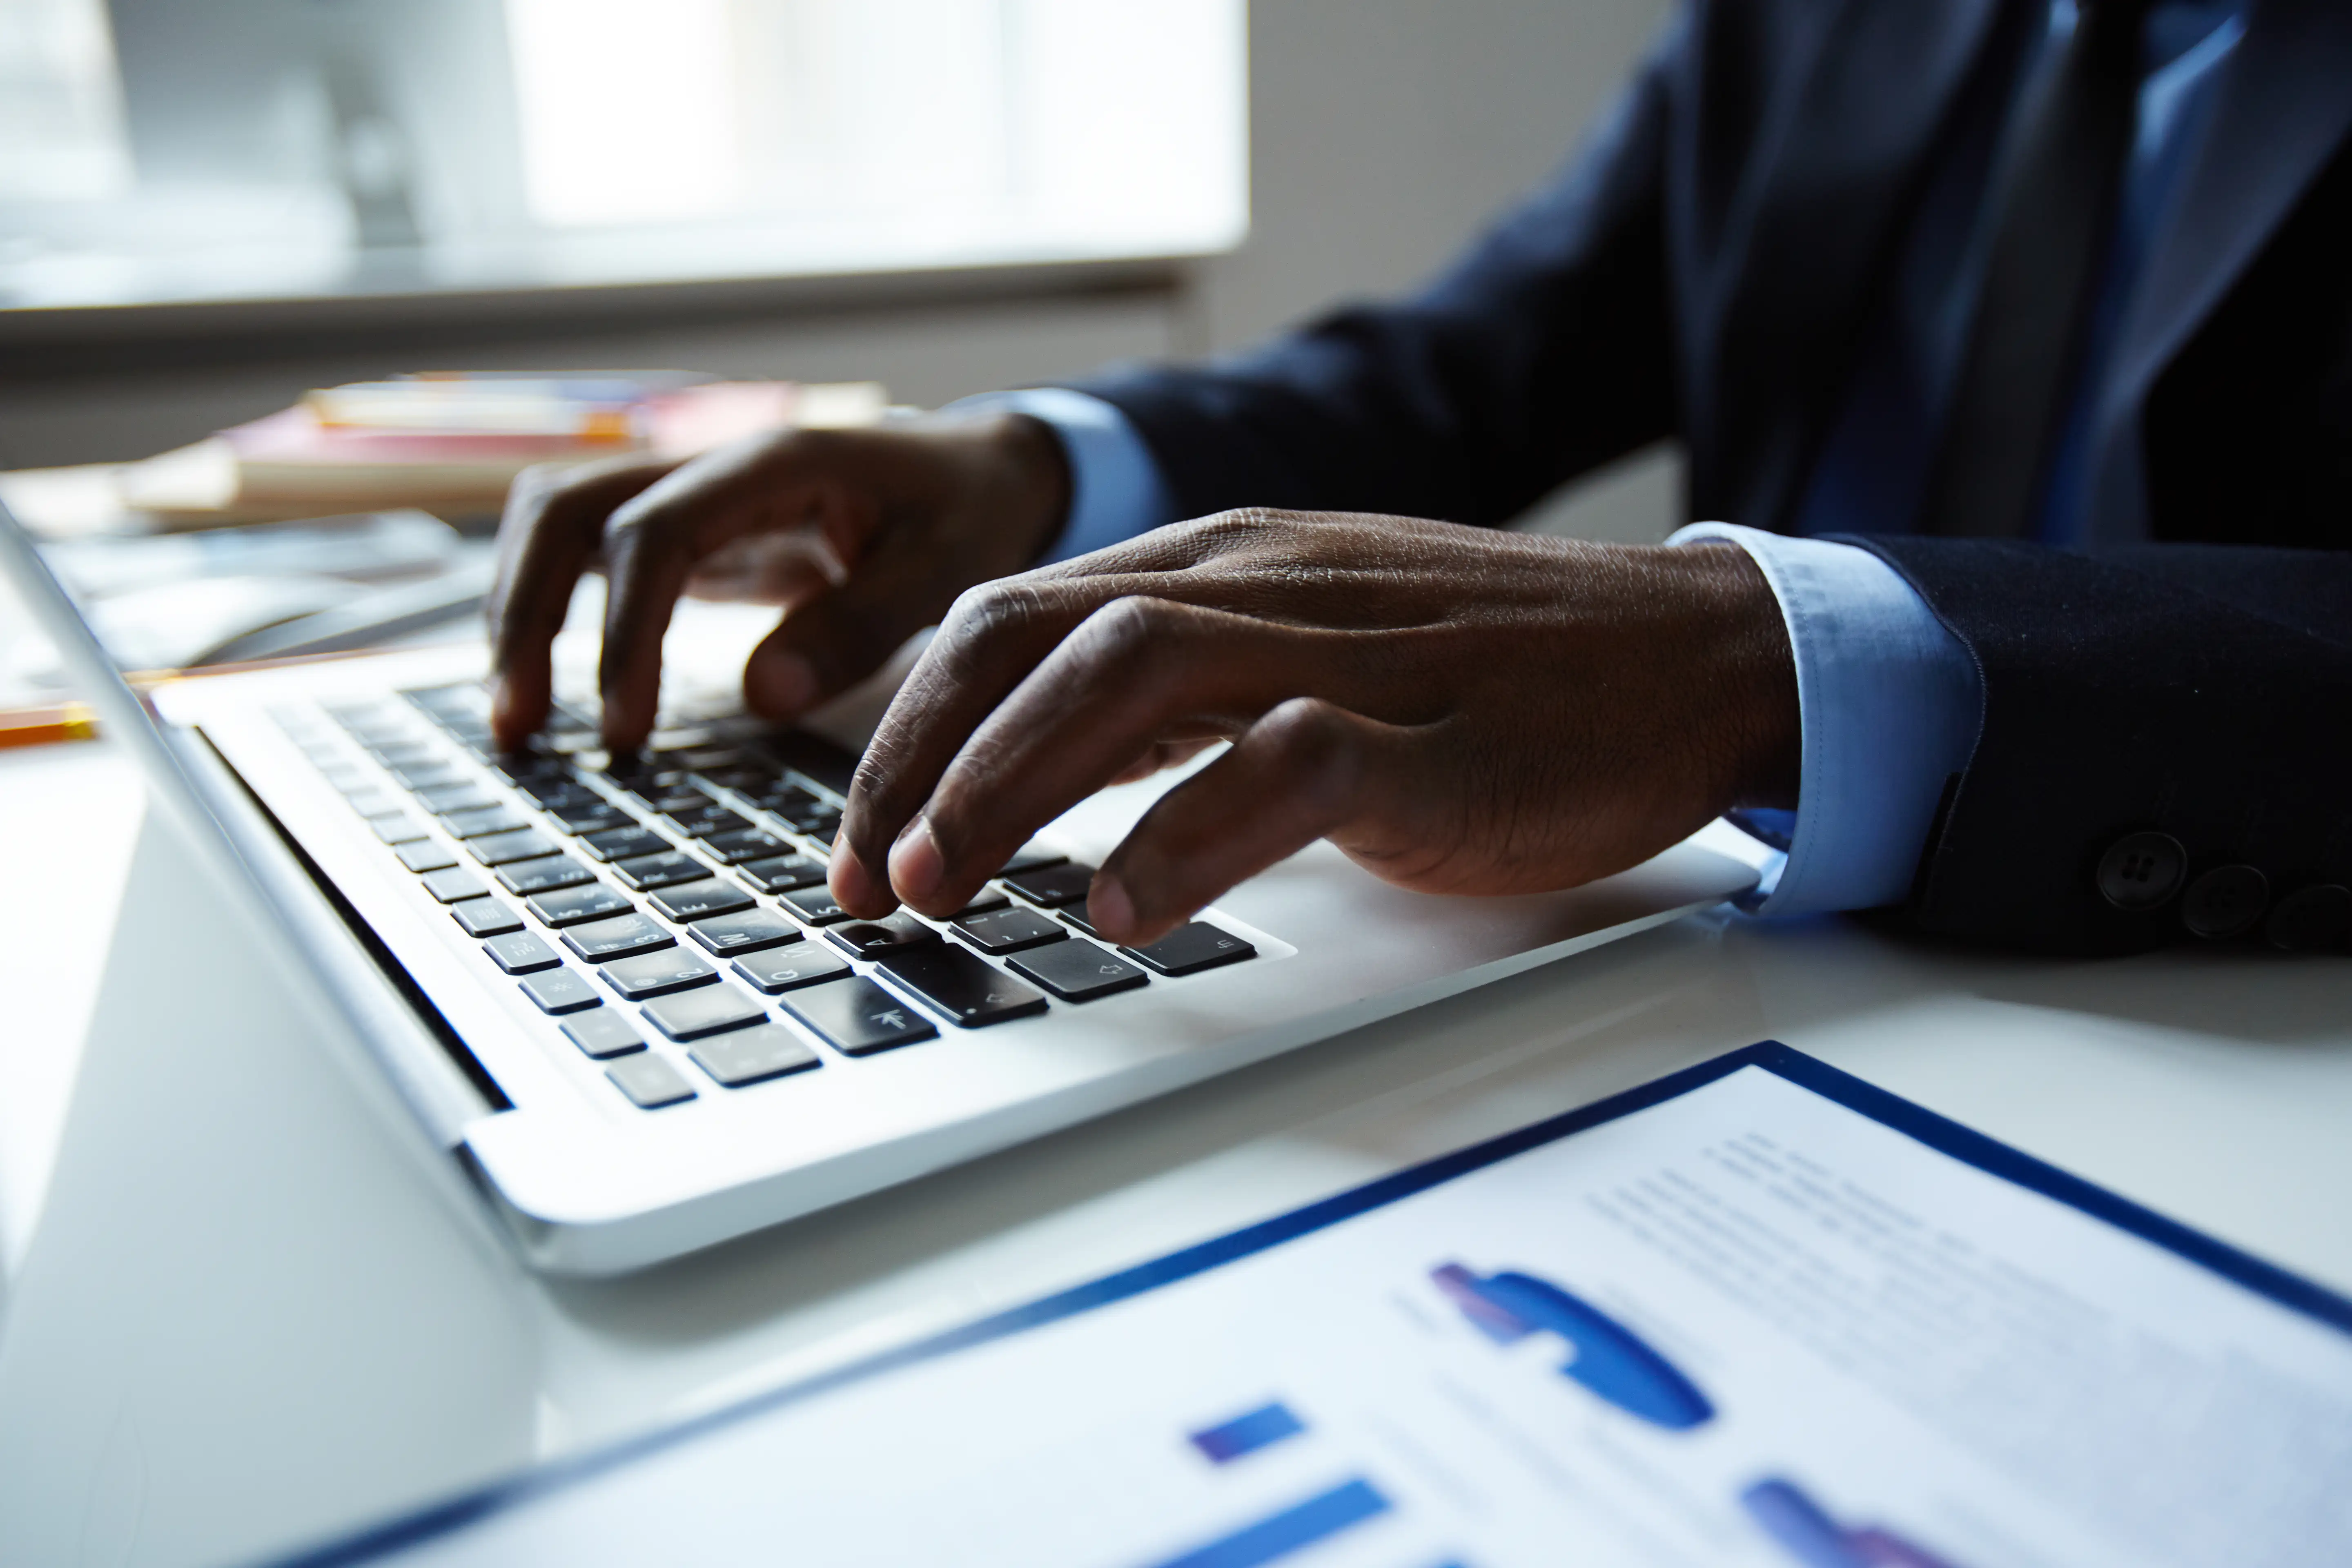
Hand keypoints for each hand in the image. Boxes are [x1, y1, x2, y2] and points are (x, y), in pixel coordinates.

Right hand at [484, 413, 1071, 751]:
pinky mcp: (683, 527)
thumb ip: (860, 625)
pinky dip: (549, 605)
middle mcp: (710, 464)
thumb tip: (761, 697)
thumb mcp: (946, 570)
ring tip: (515, 718)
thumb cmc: (967, 514)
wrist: (981, 470)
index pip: (652, 533)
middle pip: (565, 509)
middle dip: (527, 615)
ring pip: (554, 517)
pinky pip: (587, 548)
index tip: (625, 729)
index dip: (623, 632)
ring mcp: (687, 490)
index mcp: (773, 465)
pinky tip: (544, 684)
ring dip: (518, 607)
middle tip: (522, 729)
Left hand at [830, 510, 1799, 945]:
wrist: (1684, 653)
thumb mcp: (1300, 648)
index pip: (1009, 619)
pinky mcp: (1430, 735)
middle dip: (919, 757)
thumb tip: (1033, 773)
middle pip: (1033, 636)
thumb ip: (1174, 691)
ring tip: (943, 885)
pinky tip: (1124, 909)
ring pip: (1128, 673)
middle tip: (863, 879)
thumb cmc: (1486, 669)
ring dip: (1010, 782)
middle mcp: (1259, 584)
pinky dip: (1188, 831)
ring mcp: (1346, 651)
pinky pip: (1287, 763)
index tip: (855, 836)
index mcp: (1219, 564)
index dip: (906, 726)